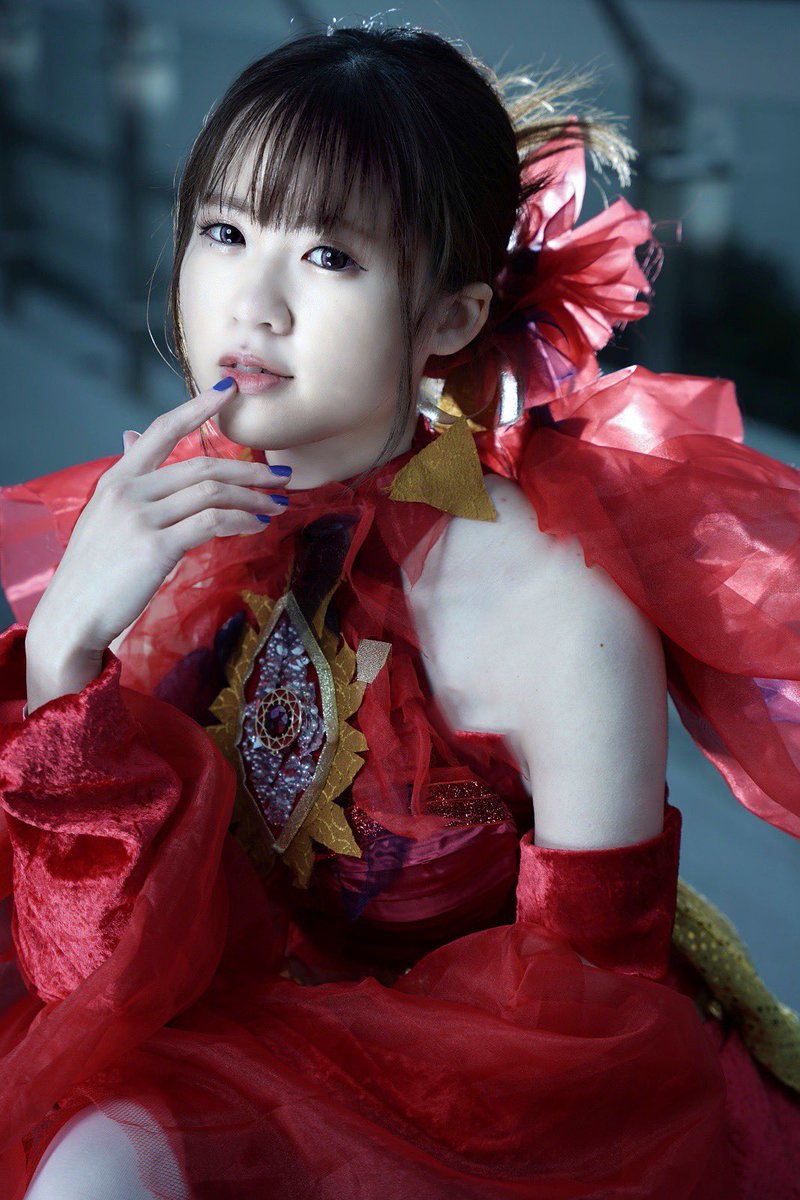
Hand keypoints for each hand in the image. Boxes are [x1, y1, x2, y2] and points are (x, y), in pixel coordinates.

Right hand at [27, 378, 290, 658]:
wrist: (73, 614)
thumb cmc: (94, 569)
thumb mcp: (103, 513)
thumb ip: (127, 478)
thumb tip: (130, 435)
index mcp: (117, 479)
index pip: (162, 430)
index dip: (197, 408)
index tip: (228, 392)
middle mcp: (129, 491)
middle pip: (202, 466)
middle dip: (250, 470)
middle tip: (281, 477)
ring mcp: (141, 518)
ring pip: (212, 492)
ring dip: (253, 498)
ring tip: (276, 505)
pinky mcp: (156, 548)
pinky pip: (212, 522)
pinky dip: (242, 520)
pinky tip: (257, 525)